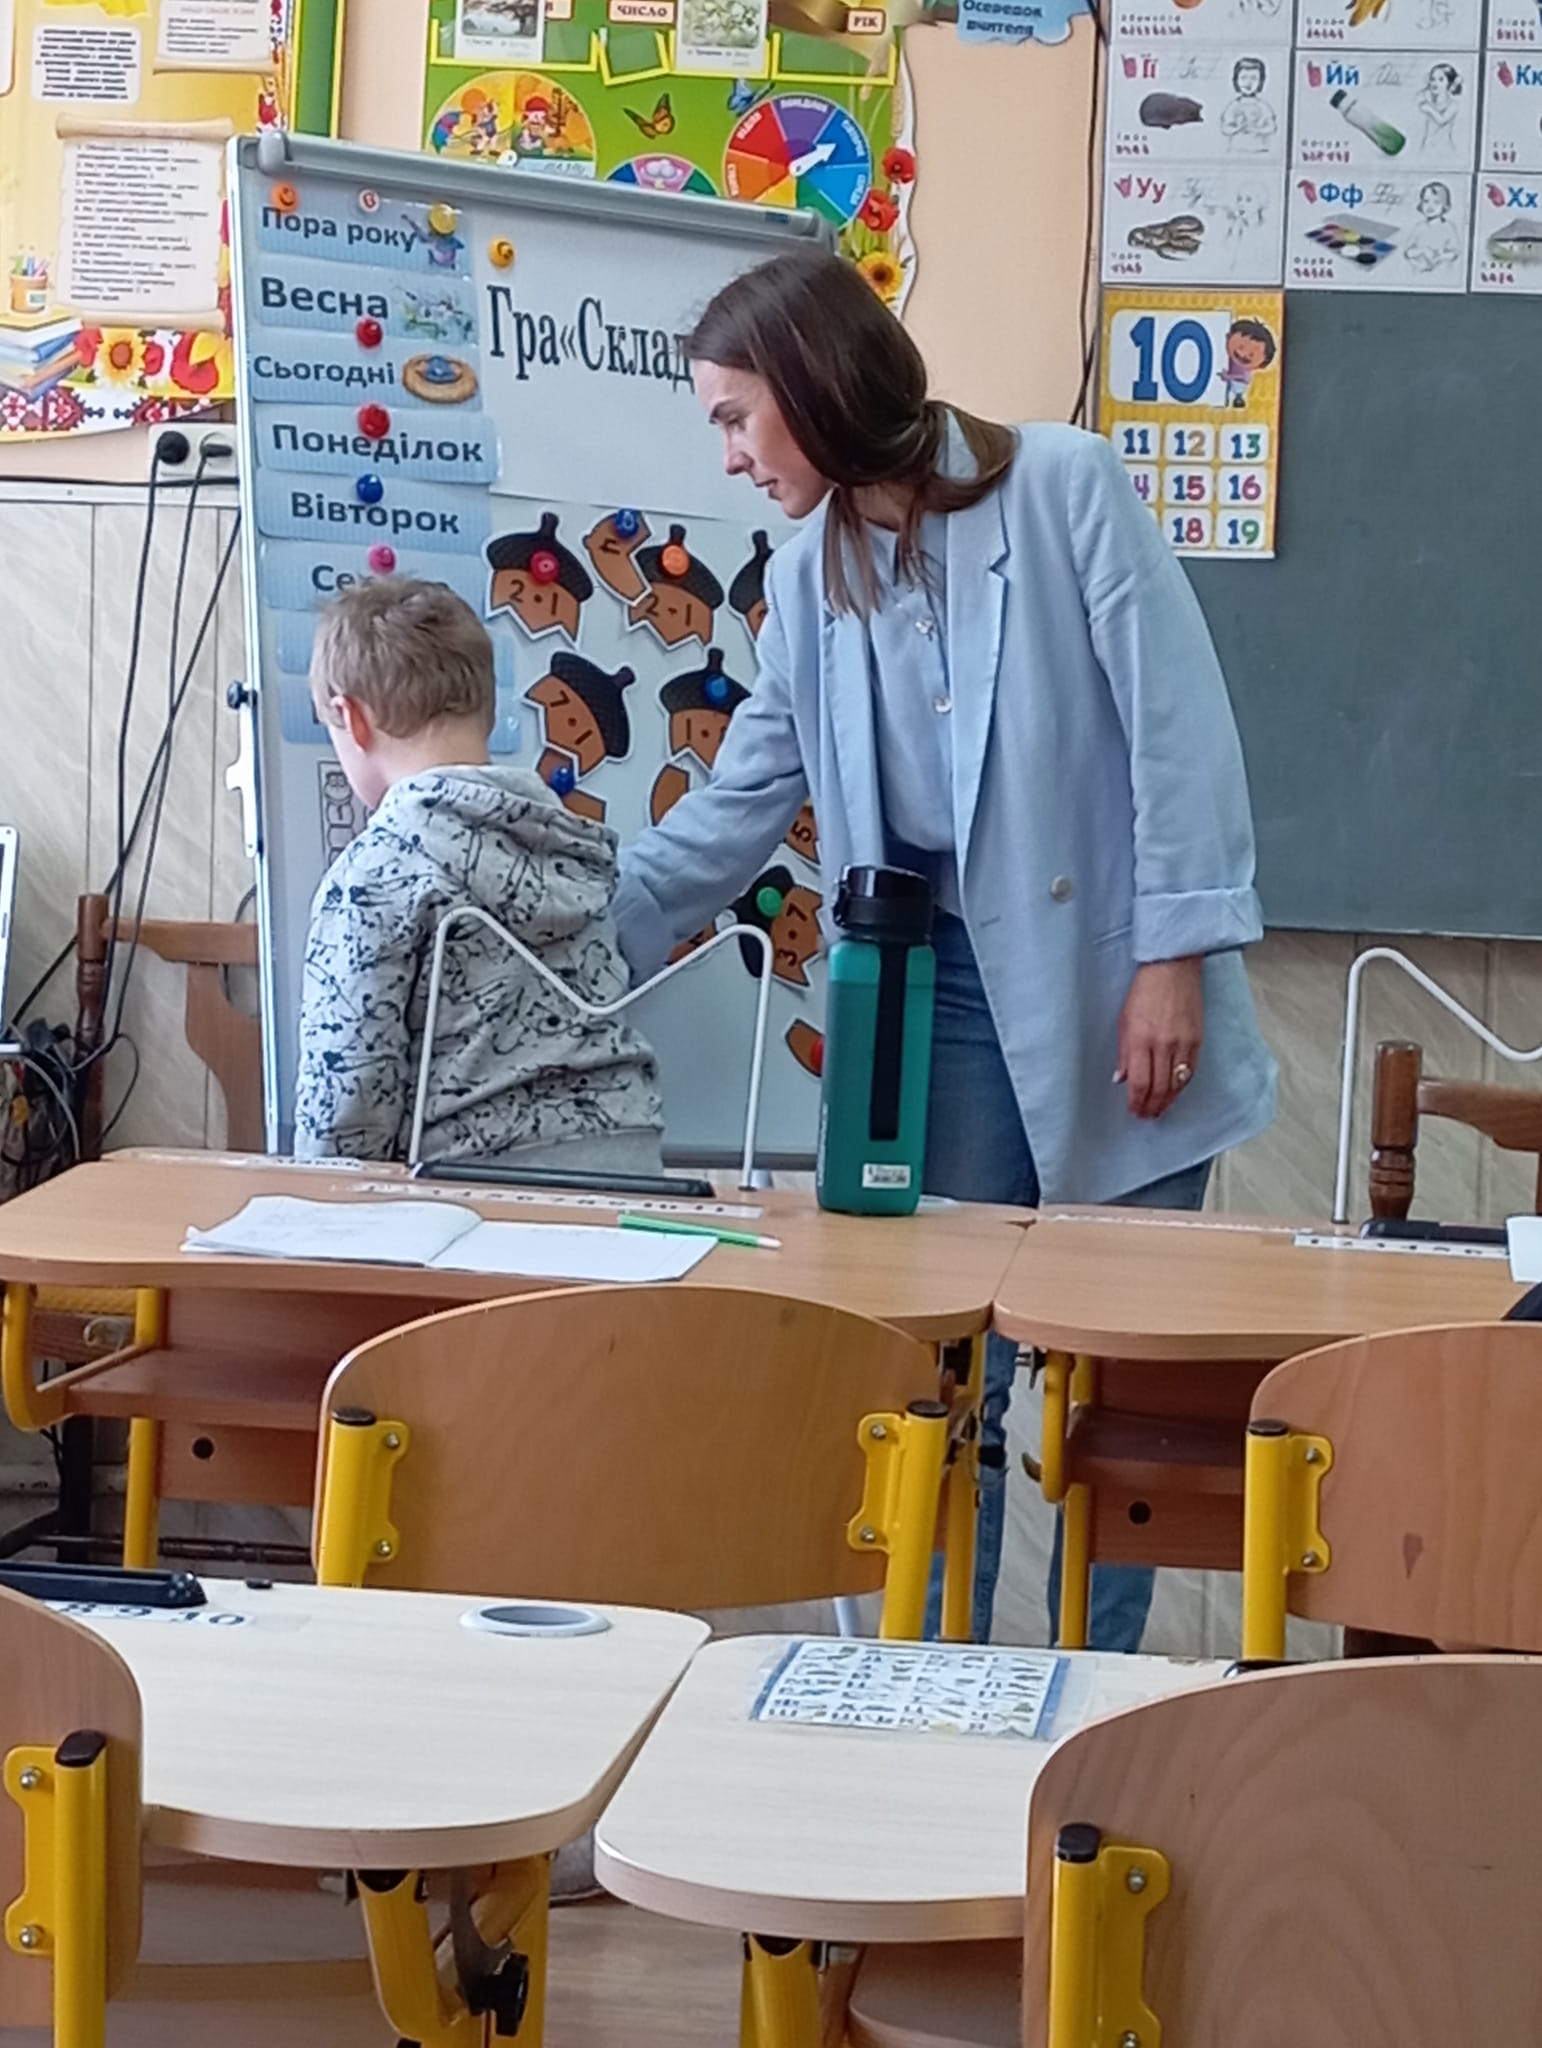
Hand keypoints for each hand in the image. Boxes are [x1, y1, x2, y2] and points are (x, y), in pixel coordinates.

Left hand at [1116, 958, 1203, 1119]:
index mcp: (1140, 1040)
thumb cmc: (1144, 991)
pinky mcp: (1197, 1039)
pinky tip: (1175, 1092)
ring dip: (1167, 1101)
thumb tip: (1121, 1078)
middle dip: (1151, 1106)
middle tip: (1146, 1116)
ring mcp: (1183, 1043)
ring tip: (1160, 1110)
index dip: (1136, 1102)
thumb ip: (1123, 1053)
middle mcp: (1162, 1045)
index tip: (1134, 1110)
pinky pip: (1190, 1071)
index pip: (1139, 1083)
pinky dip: (1182, 1086)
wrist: (1172, 968)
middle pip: (1159, 1088)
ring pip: (1176, 1084)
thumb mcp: (1124, 1021)